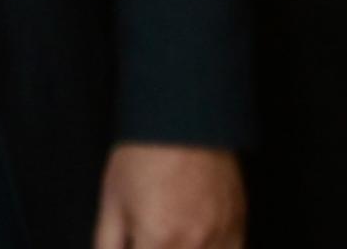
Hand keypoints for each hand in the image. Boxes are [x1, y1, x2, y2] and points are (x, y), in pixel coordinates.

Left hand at [93, 142, 244, 248]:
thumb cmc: (143, 154)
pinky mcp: (239, 224)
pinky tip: (197, 247)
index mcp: (158, 241)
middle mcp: (194, 244)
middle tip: (148, 243)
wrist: (184, 111)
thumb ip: (107, 248)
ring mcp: (222, 236)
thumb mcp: (111, 203)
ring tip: (168, 242)